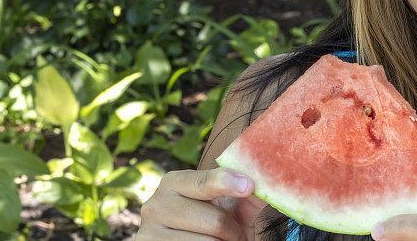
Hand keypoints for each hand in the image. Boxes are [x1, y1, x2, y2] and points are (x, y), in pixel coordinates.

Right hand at [136, 167, 267, 240]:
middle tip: (235, 235)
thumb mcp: (229, 205)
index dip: (227, 182)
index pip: (204, 181)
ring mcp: (149, 233)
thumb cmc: (214, 222)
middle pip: (214, 221)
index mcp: (174, 182)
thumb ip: (247, 192)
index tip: (248, 186)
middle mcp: (155, 205)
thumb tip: (267, 181)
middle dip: (232, 231)